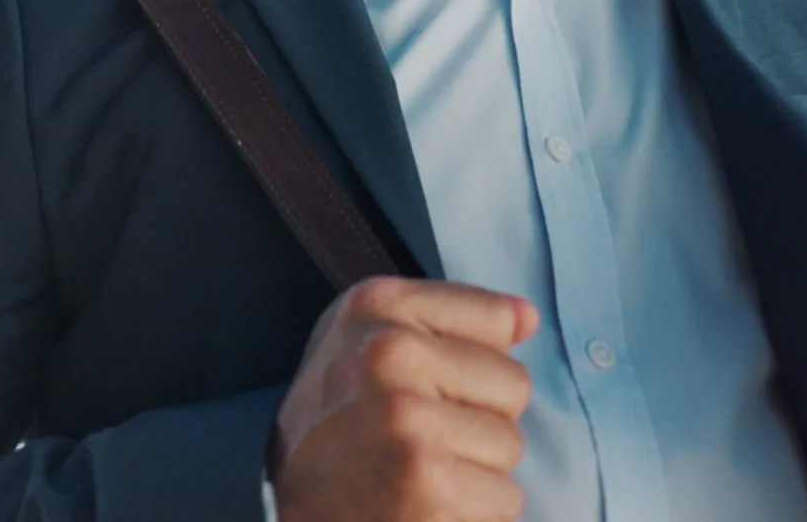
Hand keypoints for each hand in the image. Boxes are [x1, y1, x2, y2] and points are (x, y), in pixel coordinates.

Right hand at [272, 276, 538, 521]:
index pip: (498, 318)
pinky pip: (505, 497)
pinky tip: (422, 505)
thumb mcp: (366, 343)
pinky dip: (472, 513)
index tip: (428, 383)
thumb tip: (526, 317)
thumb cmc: (332, 427)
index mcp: (376, 306)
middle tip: (418, 438)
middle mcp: (389, 352)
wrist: (280, 511)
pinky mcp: (431, 481)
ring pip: (511, 445)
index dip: (474, 361)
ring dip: (474, 470)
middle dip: (478, 419)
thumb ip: (448, 319)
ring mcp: (410, 418)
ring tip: (417, 472)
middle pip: (513, 383)